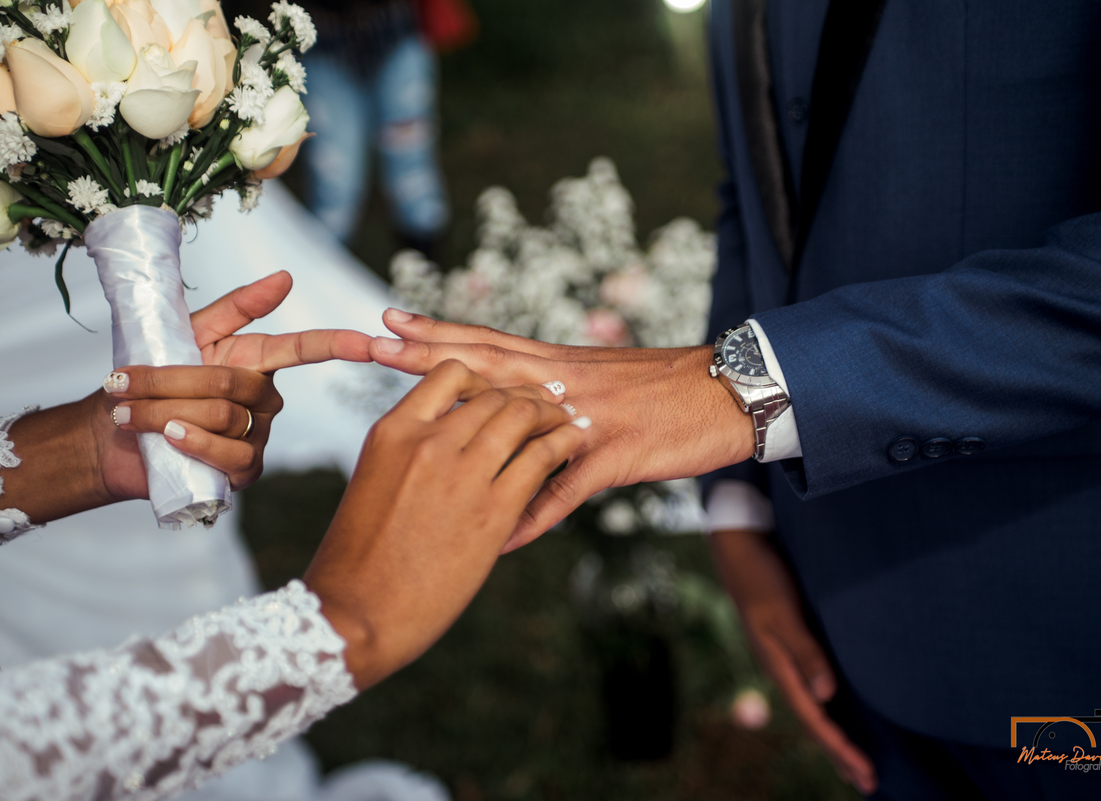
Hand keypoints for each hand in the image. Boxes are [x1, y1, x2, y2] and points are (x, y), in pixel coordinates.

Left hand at [0, 272, 371, 524]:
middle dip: (170, 381)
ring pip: (223, 418)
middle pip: (234, 384)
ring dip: (165, 413)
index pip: (305, 349)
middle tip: (122, 382)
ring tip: (128, 411)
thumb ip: (237, 306)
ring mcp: (257, 438)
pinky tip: (167, 439)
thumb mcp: (185, 331)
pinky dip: (193, 445)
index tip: (372, 342)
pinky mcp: (242, 472)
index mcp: (256, 361)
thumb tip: (286, 276)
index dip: (339, 344)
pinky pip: (229, 456)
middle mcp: (264, 401)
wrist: (110, 436)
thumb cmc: (146, 378)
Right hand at [303, 360, 588, 688]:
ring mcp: (463, 473)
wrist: (355, 615)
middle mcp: (429, 441)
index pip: (447, 375)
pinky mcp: (494, 509)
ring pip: (521, 415)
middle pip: (493, 393)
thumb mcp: (373, 486)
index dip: (482, 378)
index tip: (500, 390)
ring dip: (551, 412)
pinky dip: (565, 442)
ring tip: (570, 417)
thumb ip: (409, 456)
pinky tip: (578, 440)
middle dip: (527, 394)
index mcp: (392, 432)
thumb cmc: (358, 562)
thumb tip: (442, 448)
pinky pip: (541, 457)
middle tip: (552, 400)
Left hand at [364, 310, 756, 550]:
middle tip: (371, 345)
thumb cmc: (667, 389)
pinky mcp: (616, 456)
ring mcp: (589, 419)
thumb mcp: (604, 381)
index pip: (487, 342)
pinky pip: (566, 490)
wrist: (729, 393)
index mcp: (560, 364)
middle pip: (486, 367)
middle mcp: (566, 383)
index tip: (387, 320)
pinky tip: (502, 538)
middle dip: (427, 358)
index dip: (436, 332)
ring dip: (467, 433)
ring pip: (518, 422)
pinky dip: (533, 514)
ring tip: (417, 441)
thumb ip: (555, 389)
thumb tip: (513, 400)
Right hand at [709, 527, 876, 794]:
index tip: (865, 774)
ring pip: (813, 709)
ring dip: (834, 737)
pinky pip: (812, 690)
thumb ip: (804, 652)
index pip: (814, 720)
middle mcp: (782, 670)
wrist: (739, 549)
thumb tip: (827, 695)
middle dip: (839, 755)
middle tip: (868, 784)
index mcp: (778, 668)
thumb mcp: (782, 613)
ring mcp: (784, 660)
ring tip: (854, 763)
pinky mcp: (791, 646)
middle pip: (813, 723)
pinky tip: (837, 712)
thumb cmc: (762, 578)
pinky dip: (828, 711)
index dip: (840, 748)